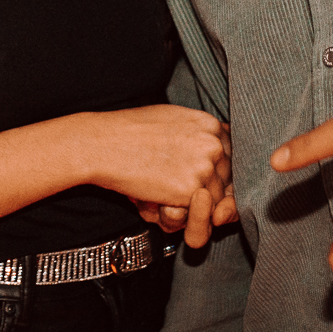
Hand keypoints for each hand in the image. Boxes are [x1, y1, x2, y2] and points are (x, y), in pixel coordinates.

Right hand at [85, 104, 234, 248]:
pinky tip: (154, 195)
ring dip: (191, 202)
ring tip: (160, 188)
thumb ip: (196, 133)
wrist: (102, 144)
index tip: (193, 174)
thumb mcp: (171, 119)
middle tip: (171, 182)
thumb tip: (212, 148)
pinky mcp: (191, 190)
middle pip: (225, 179)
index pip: (230, 155)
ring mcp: (204, 167)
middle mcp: (213, 144)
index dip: (213, 170)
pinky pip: (197, 212)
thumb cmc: (128, 130)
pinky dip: (176, 210)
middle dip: (204, 187)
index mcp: (210, 124)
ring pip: (214, 199)